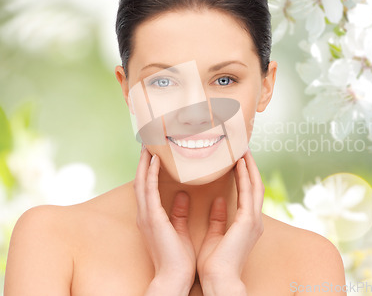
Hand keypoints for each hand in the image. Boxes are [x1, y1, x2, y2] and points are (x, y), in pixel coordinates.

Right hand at [134, 145, 195, 294]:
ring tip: (149, 143)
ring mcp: (146, 215)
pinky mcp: (152, 218)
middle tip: (148, 141)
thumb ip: (178, 212)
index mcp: (152, 216)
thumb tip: (182, 195)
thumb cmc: (178, 258)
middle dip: (144, 160)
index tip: (155, 151)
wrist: (175, 277)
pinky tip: (155, 160)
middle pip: (142, 180)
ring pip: (142, 181)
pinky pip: (149, 190)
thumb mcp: (179, 229)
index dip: (150, 168)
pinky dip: (151, 174)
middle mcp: (145, 213)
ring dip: (145, 162)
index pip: (148, 186)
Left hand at [197, 150, 264, 294]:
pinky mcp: (248, 221)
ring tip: (243, 149)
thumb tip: (219, 201)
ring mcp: (254, 220)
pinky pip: (248, 193)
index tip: (238, 160)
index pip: (248, 193)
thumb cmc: (215, 264)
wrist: (219, 280)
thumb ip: (219, 218)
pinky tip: (239, 163)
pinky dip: (245, 176)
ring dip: (249, 166)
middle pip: (255, 186)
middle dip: (251, 166)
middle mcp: (255, 220)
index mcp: (247, 224)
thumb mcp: (215, 236)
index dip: (245, 176)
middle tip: (243, 148)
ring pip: (255, 185)